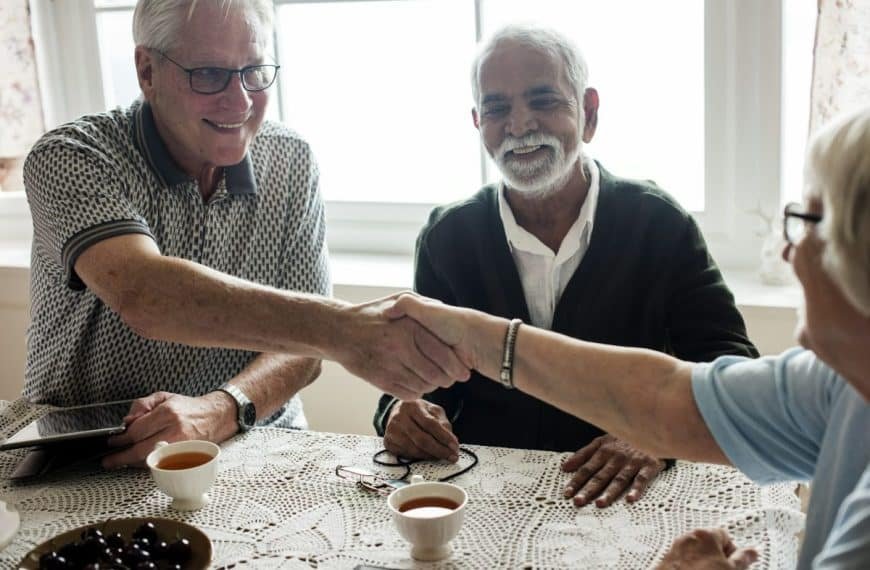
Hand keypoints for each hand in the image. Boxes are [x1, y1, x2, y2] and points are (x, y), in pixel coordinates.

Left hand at [102, 391, 236, 468]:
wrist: (215, 416)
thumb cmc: (188, 408)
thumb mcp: (163, 397)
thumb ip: (141, 405)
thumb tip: (126, 422)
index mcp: (168, 413)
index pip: (136, 430)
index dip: (120, 438)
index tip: (112, 441)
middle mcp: (175, 430)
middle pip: (141, 450)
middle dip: (121, 457)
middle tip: (110, 459)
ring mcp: (181, 446)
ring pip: (150, 460)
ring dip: (133, 463)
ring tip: (122, 461)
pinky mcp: (186, 456)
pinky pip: (161, 465)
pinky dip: (148, 465)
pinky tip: (140, 462)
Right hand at [334, 294, 470, 400]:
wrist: (339, 331)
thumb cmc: (370, 314)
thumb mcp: (395, 300)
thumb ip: (420, 303)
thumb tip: (443, 307)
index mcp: (408, 329)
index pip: (442, 353)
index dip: (457, 365)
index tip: (464, 370)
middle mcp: (400, 348)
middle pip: (435, 374)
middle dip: (448, 380)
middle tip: (451, 379)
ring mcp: (389, 366)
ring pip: (422, 387)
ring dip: (431, 387)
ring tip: (434, 381)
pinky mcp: (379, 381)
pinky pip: (407, 394)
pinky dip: (416, 392)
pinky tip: (416, 384)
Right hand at [383, 400, 459, 461]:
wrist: (398, 411)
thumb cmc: (419, 412)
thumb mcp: (433, 411)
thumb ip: (443, 424)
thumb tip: (451, 442)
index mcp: (412, 406)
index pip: (430, 424)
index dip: (444, 437)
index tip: (455, 447)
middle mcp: (399, 417)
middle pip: (422, 439)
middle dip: (440, 450)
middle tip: (452, 457)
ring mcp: (391, 431)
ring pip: (415, 449)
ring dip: (431, 456)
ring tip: (443, 457)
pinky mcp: (388, 442)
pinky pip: (407, 455)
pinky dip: (420, 457)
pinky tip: (429, 455)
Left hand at [562, 434, 664, 506]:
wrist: (649, 427)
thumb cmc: (623, 438)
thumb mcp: (601, 442)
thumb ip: (583, 454)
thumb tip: (564, 467)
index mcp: (603, 452)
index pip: (587, 469)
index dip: (576, 481)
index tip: (567, 494)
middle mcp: (616, 458)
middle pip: (600, 476)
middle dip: (588, 489)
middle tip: (578, 502)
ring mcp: (632, 462)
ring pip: (619, 479)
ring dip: (609, 492)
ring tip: (600, 503)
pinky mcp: (648, 465)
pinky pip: (642, 479)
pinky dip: (636, 489)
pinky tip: (630, 499)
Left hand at [656, 528, 757, 568]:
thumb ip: (743, 559)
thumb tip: (753, 552)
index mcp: (704, 534)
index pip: (724, 536)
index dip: (732, 551)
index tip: (734, 564)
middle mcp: (687, 537)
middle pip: (709, 544)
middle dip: (718, 557)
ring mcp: (675, 548)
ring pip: (695, 552)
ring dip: (704, 562)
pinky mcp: (666, 560)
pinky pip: (683, 560)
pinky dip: (690, 566)